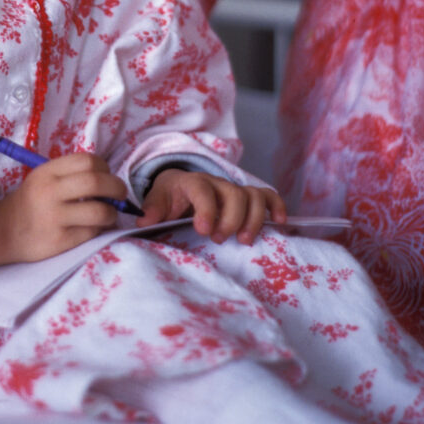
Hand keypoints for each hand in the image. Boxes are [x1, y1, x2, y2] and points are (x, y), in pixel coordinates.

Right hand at [0, 153, 127, 267]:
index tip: (106, 176)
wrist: (2, 230)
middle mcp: (50, 192)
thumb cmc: (31, 201)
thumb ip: (70, 174)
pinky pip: (92, 232)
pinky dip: (99, 229)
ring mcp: (54, 218)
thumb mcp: (43, 178)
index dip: (104, 167)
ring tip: (108, 214)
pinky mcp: (59, 241)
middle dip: (117, 188)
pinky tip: (94, 227)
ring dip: (112, 213)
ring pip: (100, 211)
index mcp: (47, 172)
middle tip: (120, 194)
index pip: (87, 161)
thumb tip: (109, 179)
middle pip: (97, 183)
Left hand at [136, 168, 286, 244]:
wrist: (180, 185)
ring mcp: (234, 189)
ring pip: (253, 195)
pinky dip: (276, 206)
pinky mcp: (247, 197)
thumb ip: (152, 209)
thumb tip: (144, 221)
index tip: (204, 231)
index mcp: (192, 183)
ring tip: (244, 240)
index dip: (206, 209)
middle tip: (220, 239)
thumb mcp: (157, 200)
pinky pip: (267, 195)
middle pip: (233, 194)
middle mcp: (217, 183)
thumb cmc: (170, 196)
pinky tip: (280, 222)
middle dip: (231, 218)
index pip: (202, 190)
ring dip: (253, 218)